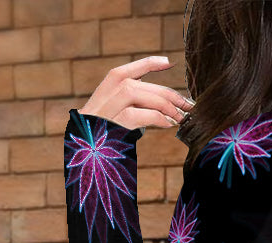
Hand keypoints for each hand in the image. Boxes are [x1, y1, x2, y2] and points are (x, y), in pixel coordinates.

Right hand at [78, 55, 193, 130]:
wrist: (82, 149)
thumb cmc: (103, 133)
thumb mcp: (114, 111)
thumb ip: (132, 103)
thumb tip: (164, 105)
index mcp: (108, 85)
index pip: (132, 67)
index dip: (152, 63)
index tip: (169, 63)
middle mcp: (108, 91)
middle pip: (143, 85)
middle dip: (169, 95)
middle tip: (188, 105)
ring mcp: (110, 105)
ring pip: (141, 95)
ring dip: (166, 106)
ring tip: (181, 117)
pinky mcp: (115, 122)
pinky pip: (141, 114)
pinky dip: (159, 118)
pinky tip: (169, 123)